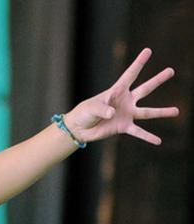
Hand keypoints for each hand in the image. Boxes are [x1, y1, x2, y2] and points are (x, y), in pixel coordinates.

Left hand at [64, 48, 178, 145]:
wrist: (80, 128)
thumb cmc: (84, 112)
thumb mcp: (91, 108)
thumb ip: (102, 109)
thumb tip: (113, 114)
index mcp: (116, 90)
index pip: (130, 74)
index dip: (139, 63)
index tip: (148, 50)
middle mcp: (126, 101)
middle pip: (145, 89)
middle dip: (158, 80)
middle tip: (171, 70)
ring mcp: (127, 114)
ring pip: (147, 112)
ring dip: (162, 112)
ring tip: (177, 111)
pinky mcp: (124, 127)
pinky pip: (138, 132)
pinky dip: (147, 137)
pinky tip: (158, 141)